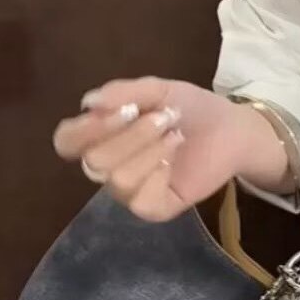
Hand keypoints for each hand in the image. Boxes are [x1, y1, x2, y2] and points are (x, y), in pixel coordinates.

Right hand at [51, 76, 290, 222]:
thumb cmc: (190, 109)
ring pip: (118, 179)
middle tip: (166, 118)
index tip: (124, 110)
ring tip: (176, 136)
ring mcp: (130, 190)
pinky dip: (158, 175)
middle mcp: (108, 165)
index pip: (67, 141)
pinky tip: (174, 163)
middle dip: (133, 135)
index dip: (87, 129)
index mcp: (100, 135)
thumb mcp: (157, 90)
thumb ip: (123, 93)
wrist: (232, 128)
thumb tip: (88, 103)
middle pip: (94, 160)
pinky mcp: (154, 208)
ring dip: (150, 151)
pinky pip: (139, 200)